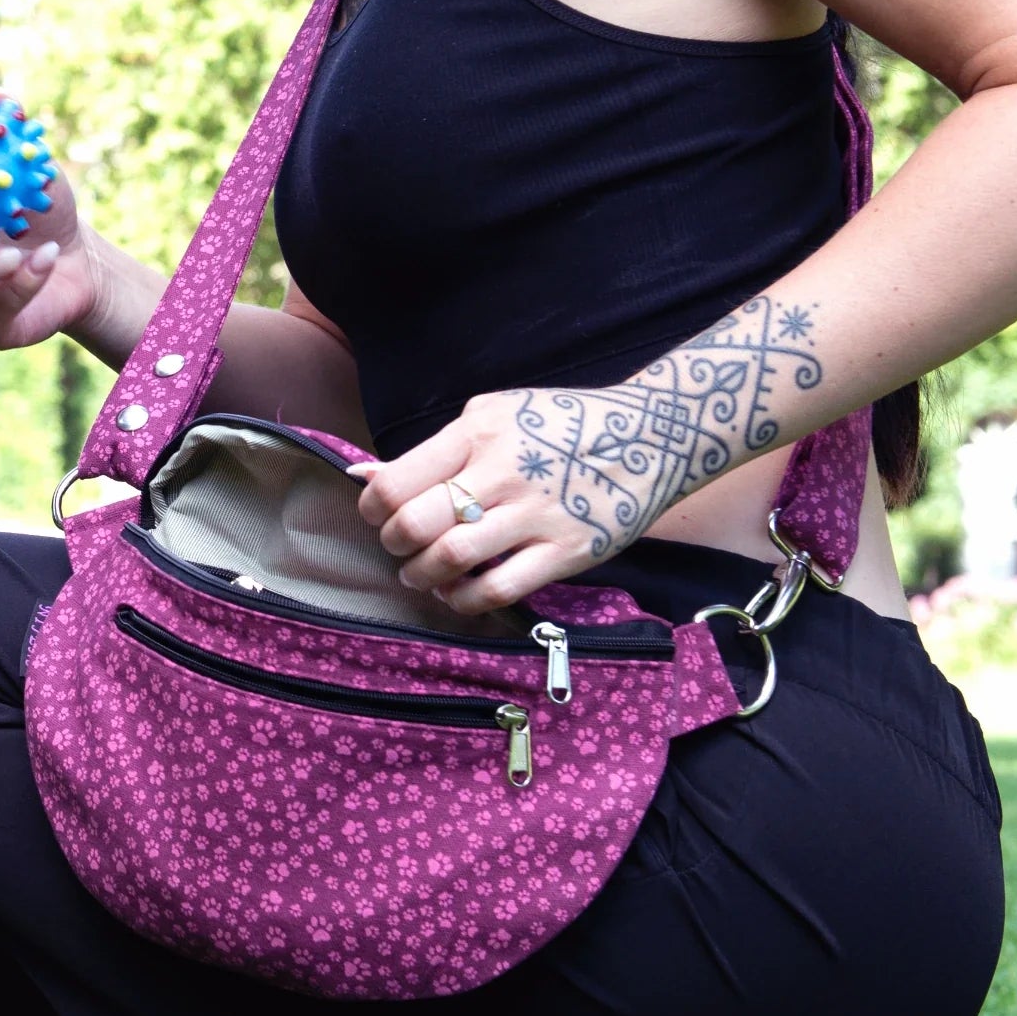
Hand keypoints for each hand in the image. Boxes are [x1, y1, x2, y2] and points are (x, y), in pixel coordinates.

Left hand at [352, 295, 824, 609]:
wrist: (651, 435)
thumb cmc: (561, 423)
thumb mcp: (492, 414)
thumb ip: (433, 449)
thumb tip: (364, 477)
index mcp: (477, 433)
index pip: (395, 482)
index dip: (372, 509)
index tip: (378, 517)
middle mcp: (502, 472)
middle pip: (414, 525)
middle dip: (393, 545)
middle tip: (399, 548)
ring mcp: (535, 515)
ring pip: (450, 561)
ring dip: (422, 577)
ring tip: (423, 574)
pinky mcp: (566, 552)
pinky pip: (497, 591)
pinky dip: (464, 601)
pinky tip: (459, 594)